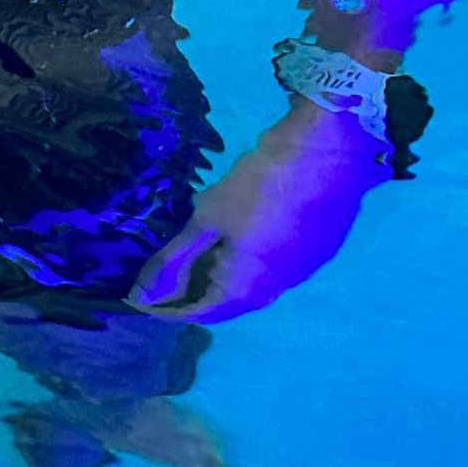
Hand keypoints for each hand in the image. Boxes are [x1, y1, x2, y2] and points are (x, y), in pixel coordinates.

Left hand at [128, 97, 378, 325]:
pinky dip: (245, 256)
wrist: (325, 153)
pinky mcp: (315, 250)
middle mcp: (276, 290)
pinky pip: (270, 265)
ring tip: (196, 247)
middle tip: (166, 267)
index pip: (198, 313)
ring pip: (251, 281)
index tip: (142, 293)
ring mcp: (300, 271)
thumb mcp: (207, 219)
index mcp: (246, 290)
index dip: (167, 305)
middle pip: (226, 300)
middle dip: (193, 287)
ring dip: (220, 270)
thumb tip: (143, 292)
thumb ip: (174, 258)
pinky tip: (234, 231)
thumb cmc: (258, 188)